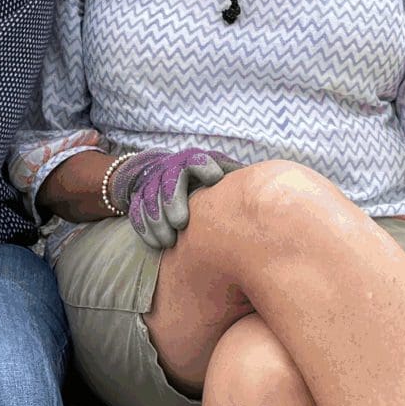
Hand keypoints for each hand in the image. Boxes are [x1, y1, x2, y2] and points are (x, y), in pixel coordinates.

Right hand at [106, 147, 238, 251]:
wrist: (162, 173)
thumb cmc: (204, 181)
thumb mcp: (222, 174)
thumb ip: (237, 183)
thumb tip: (267, 193)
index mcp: (192, 163)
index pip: (196, 161)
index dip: (204, 168)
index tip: (214, 179)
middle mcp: (170, 170)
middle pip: (169, 183)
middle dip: (173, 202)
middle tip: (182, 223)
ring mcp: (152, 185)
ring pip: (150, 201)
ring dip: (158, 222)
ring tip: (169, 242)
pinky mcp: (138, 199)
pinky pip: (137, 213)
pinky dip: (145, 229)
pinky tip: (157, 244)